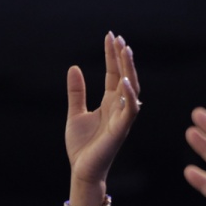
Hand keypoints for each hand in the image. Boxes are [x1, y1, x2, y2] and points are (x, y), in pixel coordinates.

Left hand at [65, 32, 140, 186]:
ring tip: (125, 50)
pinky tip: (123, 80)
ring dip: (129, 69)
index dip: (112, 55)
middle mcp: (119, 107)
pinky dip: (128, 95)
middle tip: (118, 38)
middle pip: (125, 76)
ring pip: (131, 88)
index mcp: (110, 102)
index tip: (110, 35)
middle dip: (122, 57)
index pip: (114, 73)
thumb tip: (74, 67)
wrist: (82, 170)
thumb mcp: (75, 113)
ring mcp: (122, 117)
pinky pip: (130, 109)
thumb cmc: (82, 145)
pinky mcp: (120, 130)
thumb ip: (77, 92)